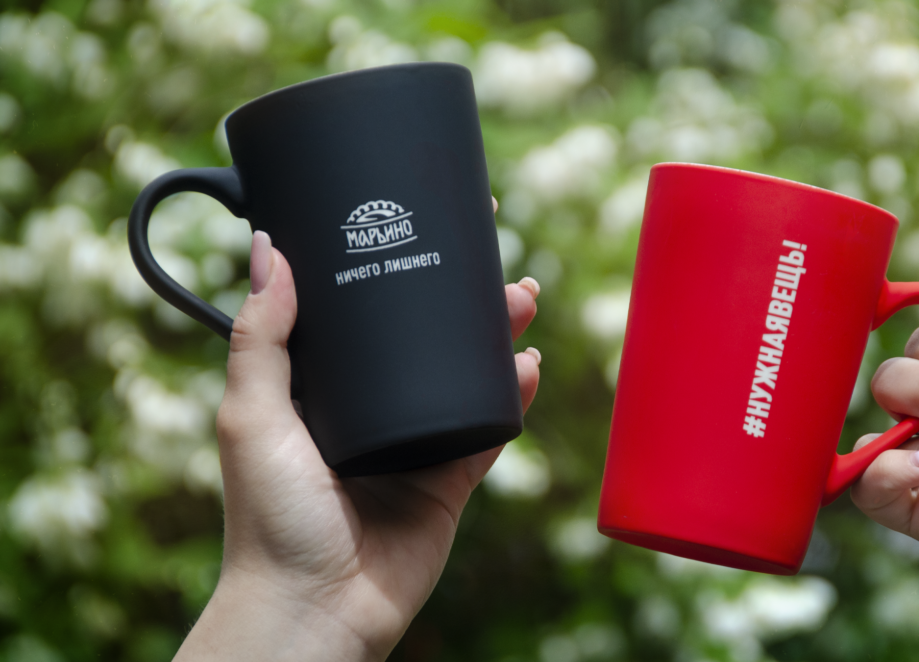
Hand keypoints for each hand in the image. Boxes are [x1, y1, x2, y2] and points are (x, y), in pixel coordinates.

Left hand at [176, 220, 541, 659]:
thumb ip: (261, 335)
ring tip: (521, 301)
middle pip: (427, 337)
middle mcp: (371, 409)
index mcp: (320, 389)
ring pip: (466, 376)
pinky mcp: (449, 481)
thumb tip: (267, 247)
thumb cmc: (270, 519)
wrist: (315, 608)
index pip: (364, 314)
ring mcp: (414, 443)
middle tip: (495, 260)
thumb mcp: (251, 414)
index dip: (396, 268)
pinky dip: (511, 397)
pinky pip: (489, 431)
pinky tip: (525, 368)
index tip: (425, 222)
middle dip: (464, 296)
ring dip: (497, 336)